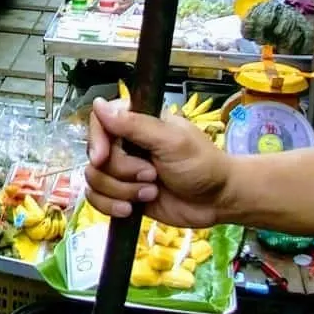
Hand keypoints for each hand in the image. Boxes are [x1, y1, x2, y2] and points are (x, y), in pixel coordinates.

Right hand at [85, 98, 233, 227]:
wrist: (218, 201)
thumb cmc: (202, 164)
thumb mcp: (172, 141)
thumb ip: (135, 124)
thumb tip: (99, 104)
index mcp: (136, 123)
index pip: (99, 122)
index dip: (97, 140)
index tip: (103, 157)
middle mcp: (125, 144)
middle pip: (96, 157)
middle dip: (123, 172)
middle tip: (152, 176)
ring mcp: (123, 171)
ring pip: (95, 179)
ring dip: (122, 191)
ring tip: (150, 192)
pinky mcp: (122, 194)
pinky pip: (97, 199)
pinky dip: (110, 206)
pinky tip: (131, 209)